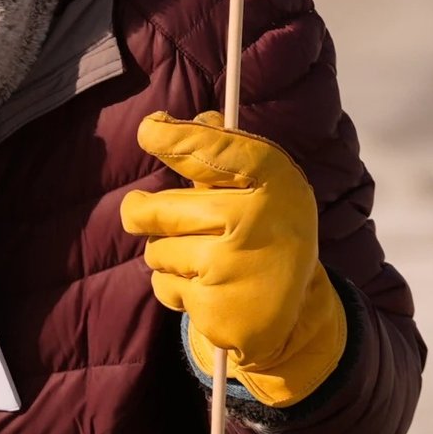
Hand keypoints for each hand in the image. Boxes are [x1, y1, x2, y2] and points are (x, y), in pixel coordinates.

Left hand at [120, 112, 346, 408]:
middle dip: (140, 212)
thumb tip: (199, 117)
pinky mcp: (214, 306)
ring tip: (205, 260)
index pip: (215, 151)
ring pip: (156, 251)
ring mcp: (233, 266)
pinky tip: (208, 289)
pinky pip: (164, 286)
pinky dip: (175, 287)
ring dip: (166, 255)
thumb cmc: (267, 234)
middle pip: (157, 210)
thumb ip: (227, 155)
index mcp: (274, 183)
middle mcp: (256, 220)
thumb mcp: (263, 191)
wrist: (293, 316)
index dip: (177, 139)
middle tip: (139, 211)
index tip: (149, 131)